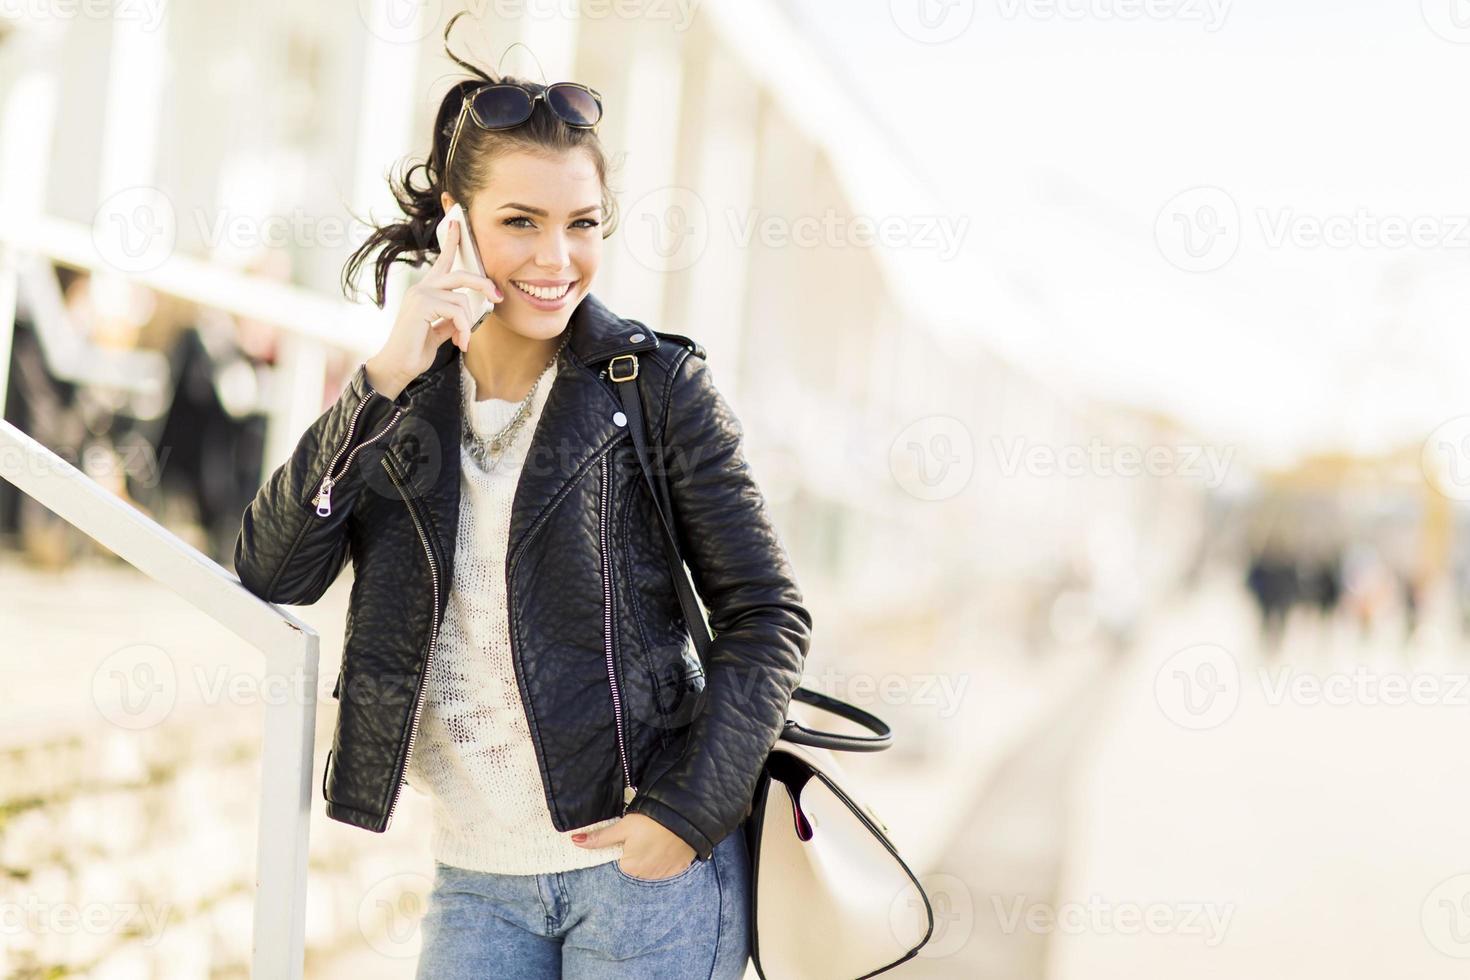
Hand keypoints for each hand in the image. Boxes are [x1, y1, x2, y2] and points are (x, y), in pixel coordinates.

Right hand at [364, 220, 502, 398]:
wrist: (397, 367)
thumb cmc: (415, 350)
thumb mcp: (439, 332)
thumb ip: (452, 319)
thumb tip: (467, 315)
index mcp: (426, 291)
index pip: (442, 262)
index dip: (451, 243)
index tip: (457, 223)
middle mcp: (422, 288)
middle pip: (460, 274)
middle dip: (483, 284)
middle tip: (498, 297)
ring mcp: (420, 294)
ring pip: (461, 299)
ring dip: (468, 324)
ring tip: (462, 342)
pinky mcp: (422, 305)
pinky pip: (457, 311)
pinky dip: (464, 329)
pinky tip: (460, 344)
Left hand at [571, 813, 696, 880]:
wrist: (686, 816)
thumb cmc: (651, 820)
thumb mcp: (623, 827)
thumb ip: (600, 838)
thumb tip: (574, 841)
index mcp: (630, 867)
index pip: (621, 860)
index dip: (625, 847)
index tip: (633, 836)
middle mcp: (646, 876)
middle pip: (636, 866)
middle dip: (639, 853)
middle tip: (646, 834)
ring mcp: (664, 874)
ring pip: (652, 867)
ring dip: (654, 857)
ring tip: (659, 838)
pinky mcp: (679, 869)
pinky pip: (669, 867)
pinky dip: (668, 858)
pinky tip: (670, 845)